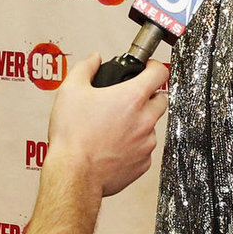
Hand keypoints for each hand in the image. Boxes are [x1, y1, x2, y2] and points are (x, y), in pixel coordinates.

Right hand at [43, 54, 169, 196]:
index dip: (154, 67)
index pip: (159, 73)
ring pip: (152, 126)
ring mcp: (146, 144)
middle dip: (149, 95)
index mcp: (132, 98)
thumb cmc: (72, 136)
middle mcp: (145, 120)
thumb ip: (85, 68)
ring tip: (116, 126)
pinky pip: (145, 148)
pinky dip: (135, 144)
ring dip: (140, 122)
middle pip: (161, 99)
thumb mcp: (70, 90)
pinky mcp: (142, 164)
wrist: (74, 174)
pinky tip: (115, 145)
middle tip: (130, 98)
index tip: (148, 68)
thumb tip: (93, 59)